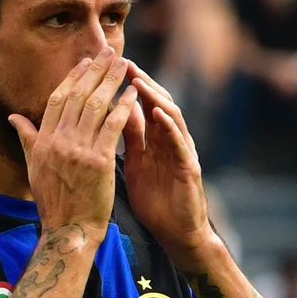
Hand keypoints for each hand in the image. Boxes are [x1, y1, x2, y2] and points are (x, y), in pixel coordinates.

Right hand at [7, 46, 136, 244]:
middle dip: (95, 71)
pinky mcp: (98, 162)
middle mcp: (58, 141)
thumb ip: (27, 138)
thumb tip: (14, 117)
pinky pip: (113, 127)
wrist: (68, 230)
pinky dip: (124, 108)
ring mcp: (78, 150)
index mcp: (43, 140)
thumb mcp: (35, 168)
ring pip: (96, 106)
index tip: (85, 62)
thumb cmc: (54, 202)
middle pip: (78, 96)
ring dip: (111, 82)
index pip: (57, 99)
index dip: (73, 78)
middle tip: (108, 52)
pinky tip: (133, 93)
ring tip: (124, 65)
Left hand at [124, 62, 216, 269]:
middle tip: (122, 62)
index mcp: (155, 140)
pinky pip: (180, 143)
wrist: (177, 235)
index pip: (142, 104)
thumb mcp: (137, 165)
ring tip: (139, 81)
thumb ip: (130, 138)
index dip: (126, 85)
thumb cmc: (156, 203)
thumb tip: (115, 111)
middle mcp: (171, 141)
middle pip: (158, 102)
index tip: (107, 68)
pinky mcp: (190, 168)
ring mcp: (182, 153)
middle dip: (141, 81)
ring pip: (171, 117)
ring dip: (155, 97)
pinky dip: (170, 127)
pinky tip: (158, 113)